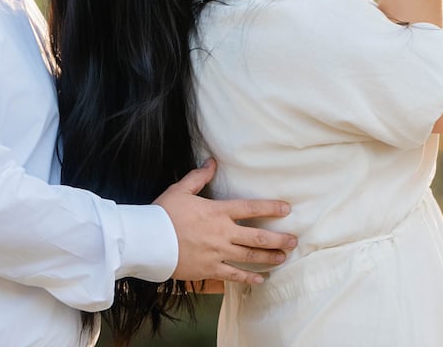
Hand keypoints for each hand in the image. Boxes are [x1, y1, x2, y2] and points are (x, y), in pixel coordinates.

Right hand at [155, 159, 297, 284]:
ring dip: (269, 258)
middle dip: (279, 239)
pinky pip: (233, 276)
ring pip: (250, 257)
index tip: (287, 209)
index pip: (251, 208)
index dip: (271, 207)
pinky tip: (261, 280)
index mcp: (217, 211)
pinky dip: (248, 278)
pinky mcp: (209, 270)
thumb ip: (199, 177)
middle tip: (294, 240)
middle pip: (258, 237)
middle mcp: (222, 233)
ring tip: (283, 258)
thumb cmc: (162, 213)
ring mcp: (217, 253)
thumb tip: (212, 162)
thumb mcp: (180, 190)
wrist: (148, 241)